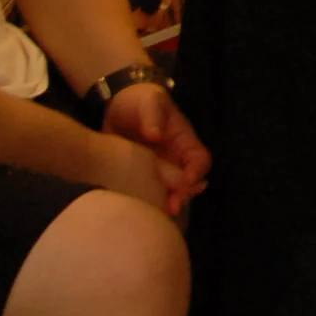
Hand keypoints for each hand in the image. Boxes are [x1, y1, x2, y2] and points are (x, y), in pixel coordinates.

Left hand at [102, 83, 211, 216]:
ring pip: (171, 192)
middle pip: (189, 182)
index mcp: (183, 140)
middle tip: (173, 206)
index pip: (199, 159)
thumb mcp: (149, 101)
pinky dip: (149, 203)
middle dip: (184, 195)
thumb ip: (153, 115)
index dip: (197, 171)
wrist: (115, 108)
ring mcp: (158, 170)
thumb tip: (155, 136)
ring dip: (169, 203)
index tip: (188, 181)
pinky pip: (149, 193)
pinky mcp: (141, 177)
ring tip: (161, 213)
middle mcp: (175, 159)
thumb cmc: (140, 101)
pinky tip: (141, 211)